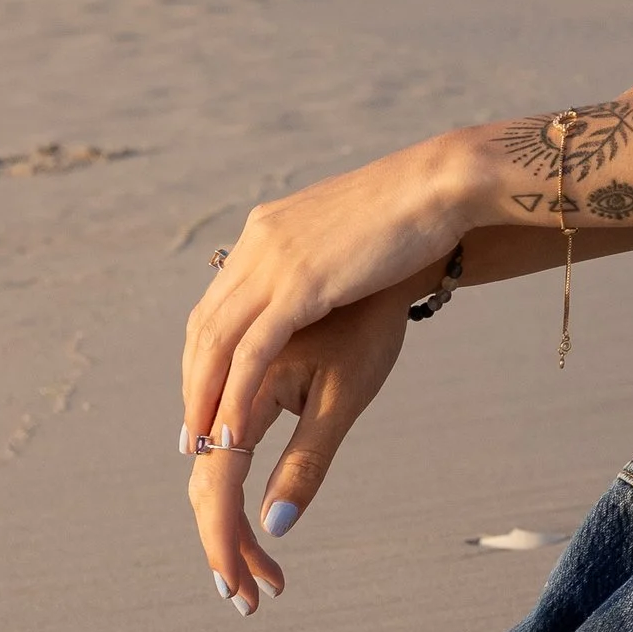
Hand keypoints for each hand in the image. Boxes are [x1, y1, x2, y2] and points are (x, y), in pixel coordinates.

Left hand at [182, 140, 469, 469]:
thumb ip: (327, 253)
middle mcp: (259, 244)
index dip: (203, 356)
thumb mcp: (353, 234)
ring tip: (204, 447)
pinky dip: (235, 395)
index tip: (204, 398)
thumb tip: (330, 273)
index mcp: (268, 230)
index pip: (217, 303)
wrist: (441, 185)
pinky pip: (253, 350)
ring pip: (218, 343)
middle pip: (206, 326)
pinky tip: (233, 432)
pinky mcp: (300, 283)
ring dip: (204, 399)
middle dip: (195, 384)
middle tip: (192, 436)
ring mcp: (275, 261)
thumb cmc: (417, 209)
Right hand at [189, 285, 412, 611]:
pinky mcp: (235, 361)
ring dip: (226, 514)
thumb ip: (307, 460)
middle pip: (206, 476)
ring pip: (207, 452)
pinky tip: (250, 510)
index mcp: (245, 382)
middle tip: (250, 596)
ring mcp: (223, 364)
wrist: (379, 251)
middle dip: (224, 541)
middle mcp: (221, 373)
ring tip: (261, 567)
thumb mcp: (347, 397)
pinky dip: (228, 473)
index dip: (223, 539)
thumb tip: (273, 526)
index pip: (219, 481)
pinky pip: (216, 424)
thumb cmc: (371, 325)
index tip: (239, 589)